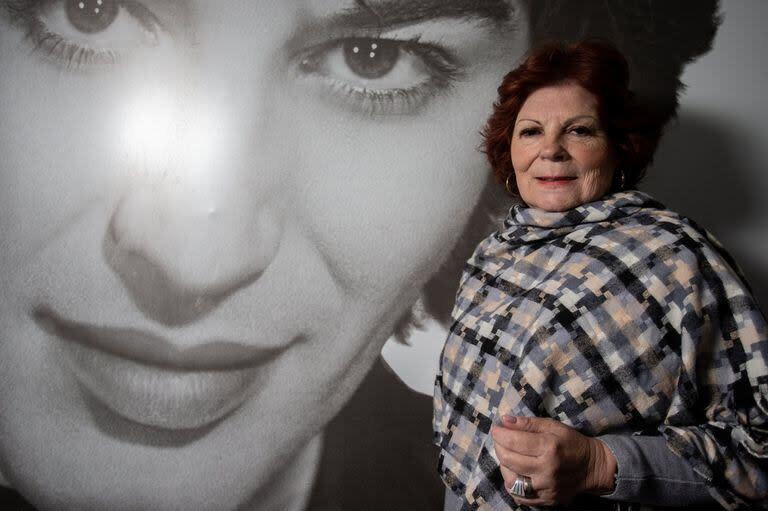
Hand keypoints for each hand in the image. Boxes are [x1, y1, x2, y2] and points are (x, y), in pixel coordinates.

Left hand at [490, 415, 616, 506]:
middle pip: (508, 460)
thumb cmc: (572, 443)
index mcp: (549, 448)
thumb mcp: (554, 426)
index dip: (500, 434)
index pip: (514, 441)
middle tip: (500, 440)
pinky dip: (511, 484)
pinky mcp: (545, 500)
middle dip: (499, 447)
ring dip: (503, 466)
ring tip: (507, 456)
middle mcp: (546, 470)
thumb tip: (504, 421)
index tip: (496, 429)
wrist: (592, 468)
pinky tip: (514, 472)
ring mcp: (545, 488)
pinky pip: (519, 496)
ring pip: (510, 480)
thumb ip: (528, 423)